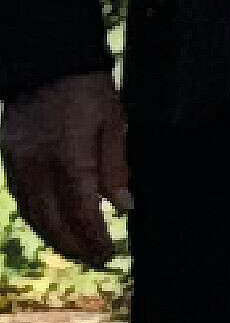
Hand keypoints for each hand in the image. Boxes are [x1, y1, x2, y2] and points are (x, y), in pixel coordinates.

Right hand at [2, 73, 125, 265]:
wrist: (43, 63)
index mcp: (69, 159)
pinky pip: (22, 198)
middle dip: (75, 245)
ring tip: (76, 250)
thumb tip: (124, 206)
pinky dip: (37, 218)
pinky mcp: (11, 159)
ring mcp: (20, 165)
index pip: (81, 212)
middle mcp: (39, 167)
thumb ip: (116, 167)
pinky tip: (51, 225)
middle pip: (53, 221)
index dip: (94, 237)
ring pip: (33, 214)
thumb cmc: (85, 90)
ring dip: (54, 237)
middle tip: (96, 259)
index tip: (110, 252)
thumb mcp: (113, 122)